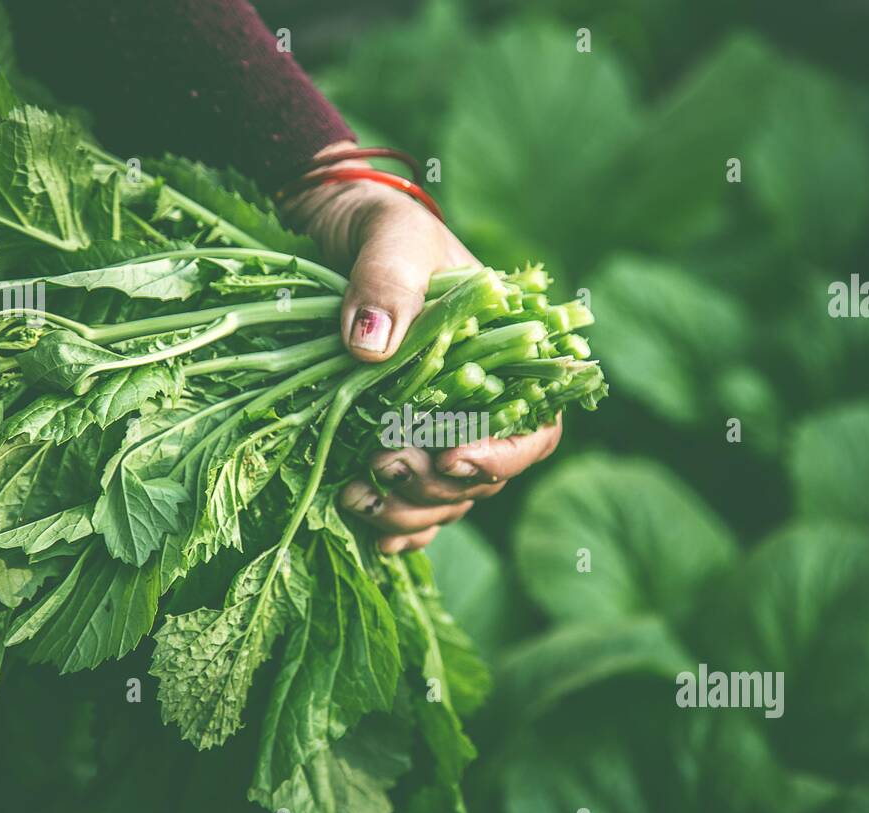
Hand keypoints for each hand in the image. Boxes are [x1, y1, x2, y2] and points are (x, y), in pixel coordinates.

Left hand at [282, 142, 561, 551]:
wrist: (334, 234)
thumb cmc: (381, 228)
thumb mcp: (391, 238)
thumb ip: (388, 282)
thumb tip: (370, 347)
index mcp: (508, 360)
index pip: (535, 429)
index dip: (504, 457)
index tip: (453, 457)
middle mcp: (482, 405)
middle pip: (486, 478)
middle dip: (438, 485)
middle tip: (384, 464)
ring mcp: (438, 429)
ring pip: (447, 500)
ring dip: (408, 510)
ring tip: (358, 496)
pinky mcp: (395, 444)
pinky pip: (411, 506)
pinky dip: (394, 526)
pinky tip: (366, 527)